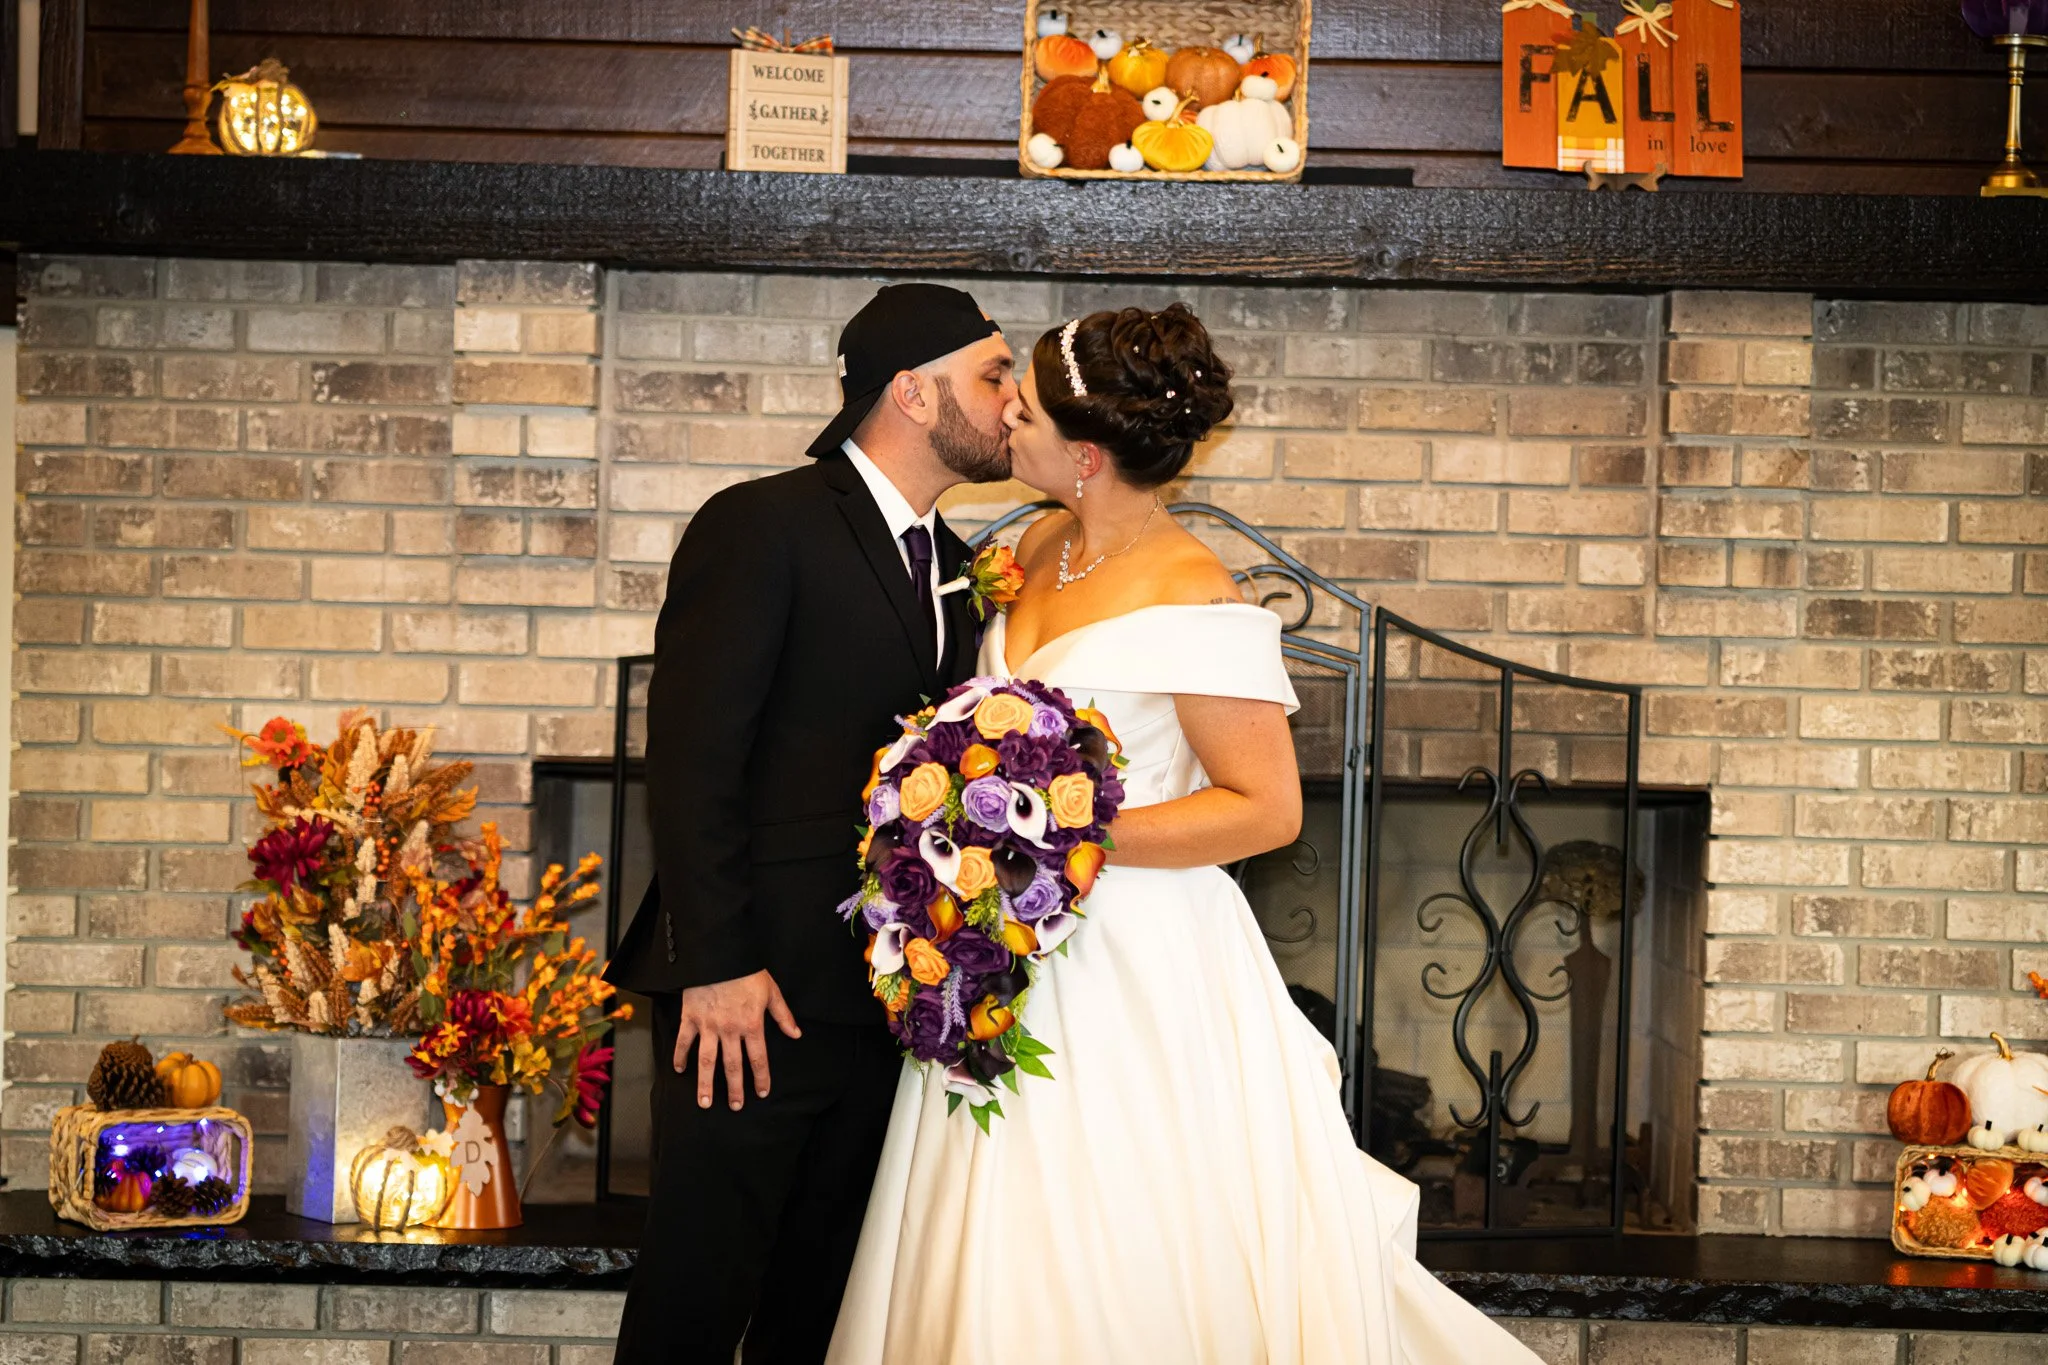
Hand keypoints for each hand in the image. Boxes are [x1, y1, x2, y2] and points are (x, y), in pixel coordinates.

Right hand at [673, 969, 801, 1109]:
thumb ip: (782, 1015)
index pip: (758, 1059)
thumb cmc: (746, 970)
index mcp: (751, 1025)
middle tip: (735, 1107)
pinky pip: (684, 1041)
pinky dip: (680, 1056)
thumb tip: (796, 1034)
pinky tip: (679, 1070)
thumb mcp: (771, 991)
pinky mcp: (690, 1017)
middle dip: (734, 1089)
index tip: (761, 1093)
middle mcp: (730, 1030)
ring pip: (706, 1061)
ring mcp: (708, 1026)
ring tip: (704, 1102)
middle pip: (732, 1066)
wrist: (719, 954)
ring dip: (705, 1083)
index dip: (761, 1078)